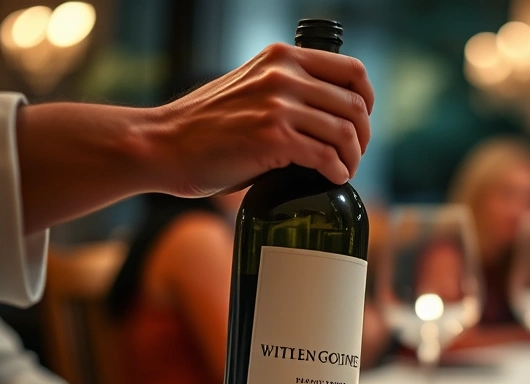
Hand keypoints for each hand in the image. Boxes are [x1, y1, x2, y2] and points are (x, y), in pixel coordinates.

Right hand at [157, 43, 374, 195]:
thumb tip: (326, 116)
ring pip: (345, 132)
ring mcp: (279, 106)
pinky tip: (332, 179)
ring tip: (344, 170)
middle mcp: (284, 75)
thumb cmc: (205, 127)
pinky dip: (337, 172)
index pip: (351, 70)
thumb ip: (285, 91)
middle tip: (354, 155)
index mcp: (282, 58)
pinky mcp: (273, 138)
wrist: (163, 145)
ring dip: (353, 158)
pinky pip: (326, 156)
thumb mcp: (250, 88)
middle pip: (354, 105)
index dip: (367, 100)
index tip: (361, 122)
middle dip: (363, 136)